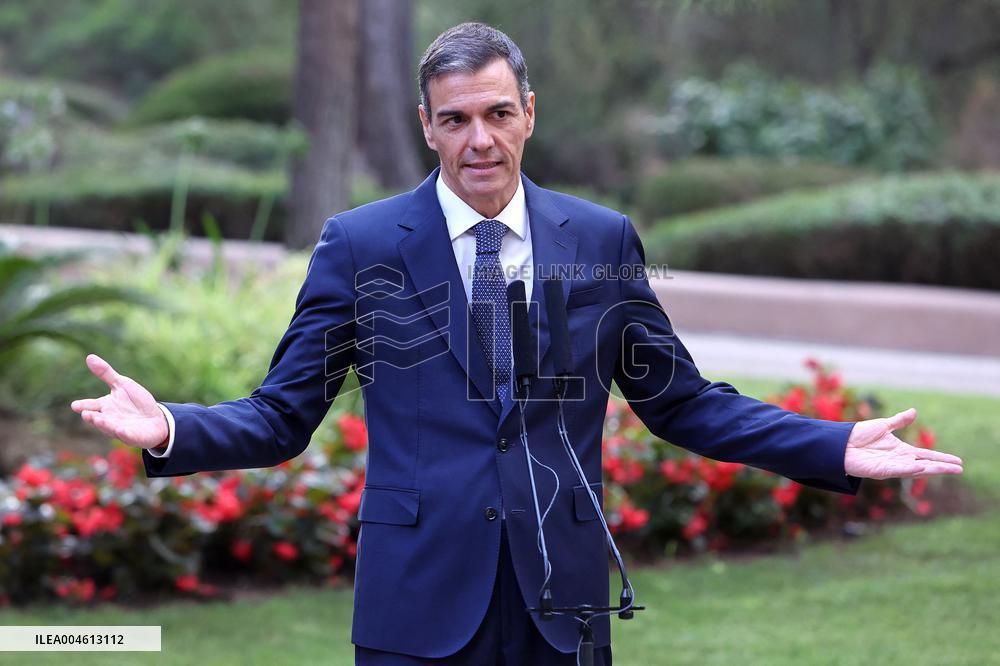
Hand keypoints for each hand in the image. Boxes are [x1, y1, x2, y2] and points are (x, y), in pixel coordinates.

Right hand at [70, 354, 168, 449]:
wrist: (156, 418)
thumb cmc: (136, 402)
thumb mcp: (122, 385)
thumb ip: (106, 374)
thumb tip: (89, 357)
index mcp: (105, 406)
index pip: (90, 405)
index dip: (83, 405)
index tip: (75, 405)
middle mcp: (109, 419)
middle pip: (97, 419)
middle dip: (92, 417)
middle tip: (86, 413)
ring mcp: (120, 429)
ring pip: (110, 428)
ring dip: (104, 425)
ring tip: (98, 420)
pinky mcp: (133, 437)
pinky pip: (128, 436)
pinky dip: (124, 434)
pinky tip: (121, 430)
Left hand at [845, 407, 962, 479]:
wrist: (839, 442)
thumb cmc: (858, 435)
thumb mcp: (883, 426)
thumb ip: (899, 421)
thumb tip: (914, 411)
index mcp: (901, 450)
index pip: (926, 455)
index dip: (941, 458)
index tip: (958, 462)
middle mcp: (898, 460)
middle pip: (925, 464)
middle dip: (942, 467)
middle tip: (960, 469)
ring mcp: (890, 466)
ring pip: (915, 469)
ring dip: (932, 469)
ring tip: (948, 469)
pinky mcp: (879, 471)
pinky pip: (897, 470)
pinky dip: (909, 469)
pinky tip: (920, 468)